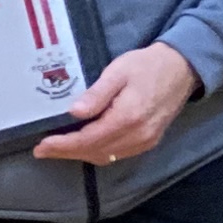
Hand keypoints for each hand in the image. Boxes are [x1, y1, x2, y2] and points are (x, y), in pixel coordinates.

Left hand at [32, 42, 195, 166]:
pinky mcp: (150, 141)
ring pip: (106, 156)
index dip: (62, 145)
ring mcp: (145, 141)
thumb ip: (97, 94)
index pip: (88, 139)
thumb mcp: (118, 72)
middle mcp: (138, 135)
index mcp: (127, 117)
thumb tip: (74, 113)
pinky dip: (98, 152)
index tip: (41, 146)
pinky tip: (85, 145)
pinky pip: (118, 154)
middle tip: (42, 150)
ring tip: (59, 148)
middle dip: (66, 153)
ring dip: (81, 154)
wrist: (182, 69)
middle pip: (95, 151)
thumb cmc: (147, 66)